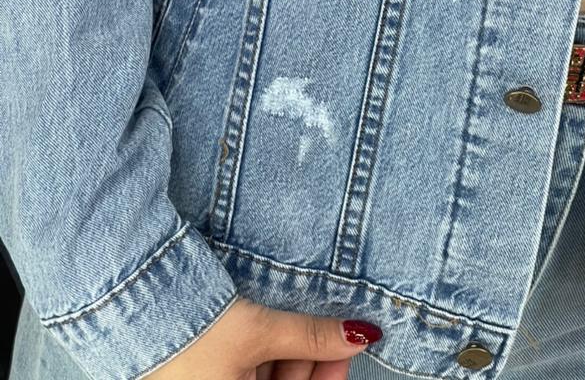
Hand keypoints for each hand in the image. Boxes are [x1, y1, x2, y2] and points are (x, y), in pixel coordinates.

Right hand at [149, 296, 382, 379]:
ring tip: (301, 320)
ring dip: (289, 356)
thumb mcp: (257, 333)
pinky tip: (276, 328)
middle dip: (309, 362)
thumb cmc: (190, 332)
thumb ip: (312, 337)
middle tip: (329, 330)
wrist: (132, 304)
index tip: (345, 350)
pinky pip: (245, 373)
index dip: (327, 377)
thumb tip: (360, 335)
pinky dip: (265, 355)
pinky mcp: (203, 376)